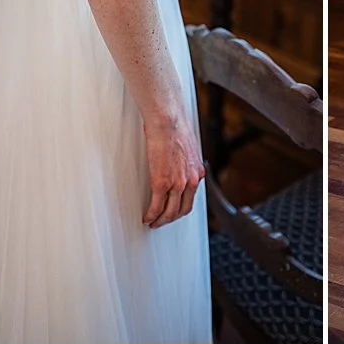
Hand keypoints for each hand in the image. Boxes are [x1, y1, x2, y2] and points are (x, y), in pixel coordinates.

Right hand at [142, 114, 205, 228]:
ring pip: (170, 212)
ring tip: (152, 222)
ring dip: (160, 220)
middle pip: (182, 209)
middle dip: (170, 218)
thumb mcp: (186, 147)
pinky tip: (146, 217)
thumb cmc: (173, 127)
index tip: (172, 211)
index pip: (190, 197)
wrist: (168, 121)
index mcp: (197, 172)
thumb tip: (175, 161)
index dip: (180, 208)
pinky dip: (151, 215)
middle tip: (161, 221)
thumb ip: (183, 160)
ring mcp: (177, 184)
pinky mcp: (162, 183)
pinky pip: (156, 206)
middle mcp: (190, 181)